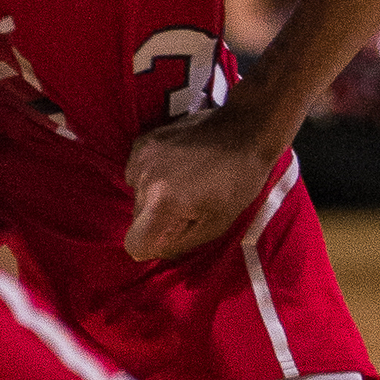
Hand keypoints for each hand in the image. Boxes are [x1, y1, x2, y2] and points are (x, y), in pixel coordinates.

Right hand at [124, 102, 282, 262]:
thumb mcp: (216, 225)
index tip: (174, 234)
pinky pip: (137, 173)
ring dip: (156, 197)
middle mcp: (144, 179)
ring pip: (137, 196)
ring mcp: (141, 156)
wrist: (245, 128)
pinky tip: (177, 166)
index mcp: (162, 202)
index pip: (134, 243)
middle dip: (159, 220)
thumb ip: (180, 243)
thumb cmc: (238, 181)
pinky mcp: (143, 140)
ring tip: (187, 182)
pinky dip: (152, 176)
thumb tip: (156, 251)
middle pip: (137, 219)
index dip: (153, 247)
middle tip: (191, 204)